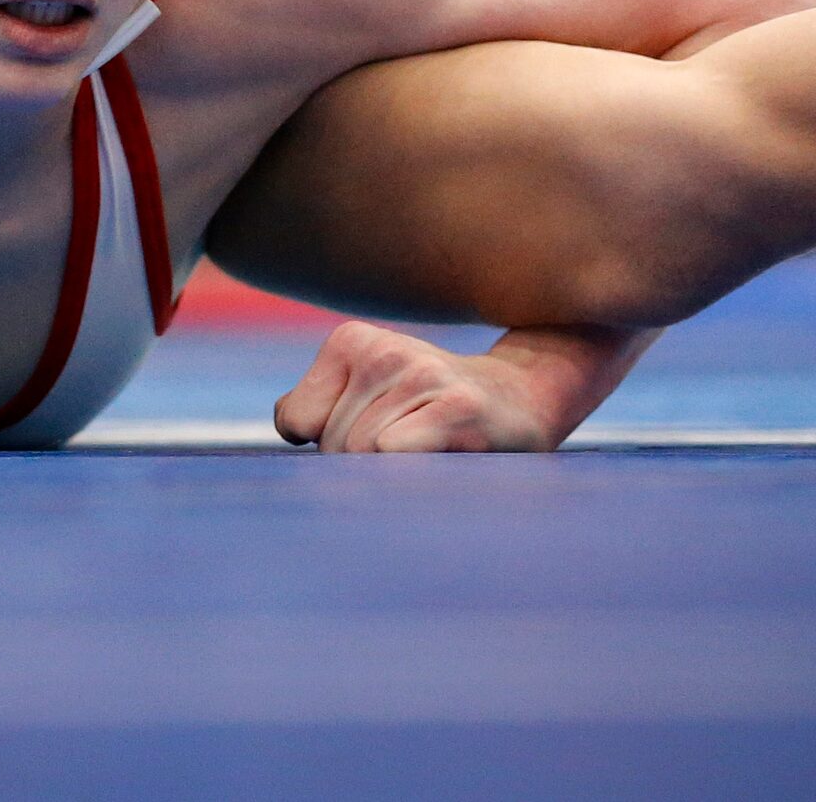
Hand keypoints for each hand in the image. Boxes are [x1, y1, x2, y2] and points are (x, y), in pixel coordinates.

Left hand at [274, 322, 569, 452]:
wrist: (523, 398)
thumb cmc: (430, 411)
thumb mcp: (364, 395)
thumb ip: (315, 410)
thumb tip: (291, 430)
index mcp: (350, 342)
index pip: (296, 421)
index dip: (324, 446)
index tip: (370, 436)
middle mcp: (382, 351)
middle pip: (332, 445)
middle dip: (359, 468)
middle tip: (409, 451)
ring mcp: (422, 375)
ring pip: (364, 455)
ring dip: (394, 473)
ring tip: (432, 451)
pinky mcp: (458, 407)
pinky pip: (396, 454)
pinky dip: (412, 472)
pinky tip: (443, 458)